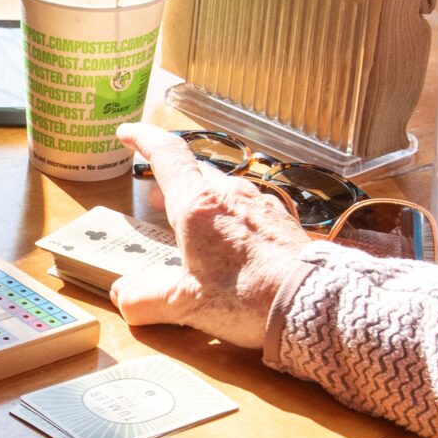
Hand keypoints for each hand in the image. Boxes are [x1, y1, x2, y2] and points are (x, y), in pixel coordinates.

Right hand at [112, 122, 312, 351]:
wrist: (313, 301)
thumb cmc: (247, 297)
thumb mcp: (186, 303)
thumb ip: (147, 299)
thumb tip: (124, 297)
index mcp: (198, 205)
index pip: (167, 155)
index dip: (143, 139)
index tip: (126, 133)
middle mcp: (231, 195)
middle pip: (195, 173)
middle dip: (172, 183)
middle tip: (156, 199)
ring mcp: (261, 206)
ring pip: (225, 191)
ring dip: (204, 201)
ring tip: (194, 225)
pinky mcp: (283, 224)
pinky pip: (250, 210)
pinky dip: (232, 219)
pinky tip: (236, 243)